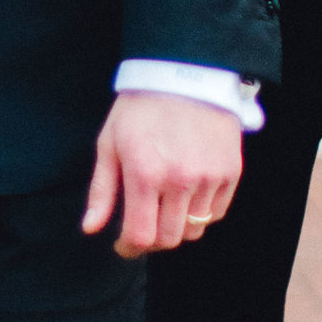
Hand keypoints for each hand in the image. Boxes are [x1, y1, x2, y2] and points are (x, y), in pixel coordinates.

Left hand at [82, 92, 242, 256]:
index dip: (129, 248)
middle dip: (152, 241)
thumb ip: (102, 190)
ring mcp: (209, 177)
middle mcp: (179, 180)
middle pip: (169, 239)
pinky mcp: (230, 172)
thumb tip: (90, 229)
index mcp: (145, 174)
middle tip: (143, 227)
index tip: (123, 245)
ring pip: (194, 229)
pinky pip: (216, 213)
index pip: (141, 236)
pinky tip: (187, 196)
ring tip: (165, 208)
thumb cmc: (139, 108)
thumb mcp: (109, 143)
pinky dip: (201, 213)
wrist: (185, 73)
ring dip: (176, 227)